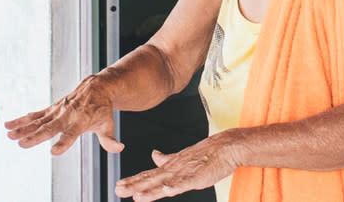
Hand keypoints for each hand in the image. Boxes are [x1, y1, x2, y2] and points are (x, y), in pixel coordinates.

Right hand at [4, 74, 123, 154]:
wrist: (97, 87)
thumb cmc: (102, 109)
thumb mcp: (108, 124)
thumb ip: (109, 139)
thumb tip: (118, 148)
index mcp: (80, 122)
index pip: (71, 135)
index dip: (63, 143)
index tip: (54, 152)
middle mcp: (66, 116)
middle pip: (49, 128)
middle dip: (35, 136)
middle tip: (22, 144)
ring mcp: (57, 111)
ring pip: (37, 120)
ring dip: (22, 128)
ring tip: (8, 135)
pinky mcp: (52, 108)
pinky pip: (35, 114)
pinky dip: (22, 119)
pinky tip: (9, 125)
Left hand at [114, 132, 240, 201]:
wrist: (225, 146)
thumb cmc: (206, 154)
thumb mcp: (182, 157)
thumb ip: (167, 159)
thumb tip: (154, 155)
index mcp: (170, 167)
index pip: (148, 175)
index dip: (133, 180)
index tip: (118, 184)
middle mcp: (174, 169)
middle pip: (151, 179)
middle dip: (134, 186)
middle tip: (118, 190)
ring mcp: (185, 173)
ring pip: (164, 183)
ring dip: (150, 190)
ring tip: (136, 196)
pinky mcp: (197, 177)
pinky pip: (185, 183)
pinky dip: (175, 187)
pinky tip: (166, 191)